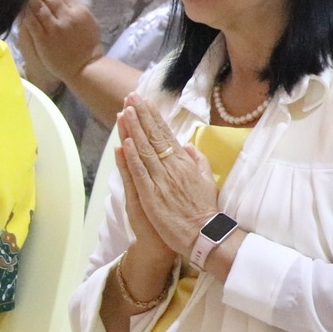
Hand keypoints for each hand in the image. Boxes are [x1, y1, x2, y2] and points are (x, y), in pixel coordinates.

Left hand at [22, 0, 103, 82]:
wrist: (86, 67)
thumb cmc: (88, 45)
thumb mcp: (88, 21)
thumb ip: (74, 6)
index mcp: (78, 10)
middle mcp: (67, 16)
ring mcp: (55, 28)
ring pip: (39, 6)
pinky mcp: (44, 40)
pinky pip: (32, 23)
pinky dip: (24, 12)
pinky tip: (16, 2)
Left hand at [116, 95, 219, 259]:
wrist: (205, 235)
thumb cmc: (205, 209)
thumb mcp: (206, 180)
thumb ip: (197, 161)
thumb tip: (188, 145)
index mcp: (185, 163)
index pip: (167, 134)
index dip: (154, 117)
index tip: (145, 101)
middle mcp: (173, 168)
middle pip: (154, 137)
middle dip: (142, 115)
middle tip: (131, 96)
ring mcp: (162, 181)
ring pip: (145, 151)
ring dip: (134, 130)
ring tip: (126, 111)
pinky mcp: (152, 196)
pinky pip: (141, 174)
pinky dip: (132, 158)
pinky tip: (125, 143)